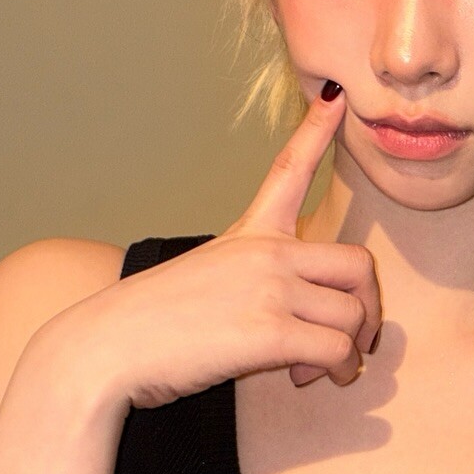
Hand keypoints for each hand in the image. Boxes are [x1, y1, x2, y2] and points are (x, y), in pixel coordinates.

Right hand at [45, 83, 381, 412]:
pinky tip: (306, 378)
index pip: (289, 169)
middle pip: (358, 265)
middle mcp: (266, 253)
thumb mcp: (200, 277)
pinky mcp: (270, 331)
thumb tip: (287, 322)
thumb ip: (249, 283)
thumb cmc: (147, 323)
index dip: (317, 130)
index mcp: (248, 234)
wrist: (105, 347)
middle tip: (356, 337)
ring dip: (347, 352)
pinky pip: (335, 351)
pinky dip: (334, 371)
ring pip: (352, 316)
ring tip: (318, 371)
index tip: (336, 95)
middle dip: (368, 307)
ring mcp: (270, 289)